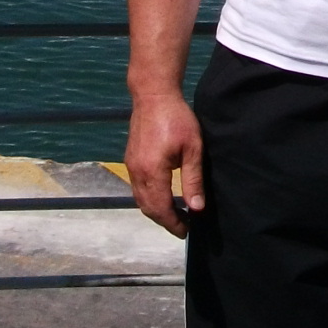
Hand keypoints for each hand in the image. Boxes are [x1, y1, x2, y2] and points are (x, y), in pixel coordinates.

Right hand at [125, 90, 205, 238]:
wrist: (153, 95)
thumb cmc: (177, 119)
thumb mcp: (193, 148)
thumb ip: (193, 179)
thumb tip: (197, 208)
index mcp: (152, 172)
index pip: (161, 208)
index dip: (173, 223)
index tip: (186, 231)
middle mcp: (137, 173)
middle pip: (148, 208)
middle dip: (164, 221)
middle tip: (182, 227)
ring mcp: (131, 166)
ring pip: (140, 200)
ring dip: (156, 211)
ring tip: (174, 216)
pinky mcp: (131, 160)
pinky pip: (137, 189)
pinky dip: (149, 199)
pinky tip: (162, 197)